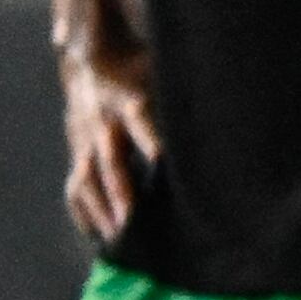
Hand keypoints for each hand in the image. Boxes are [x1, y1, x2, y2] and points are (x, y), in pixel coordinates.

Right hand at [59, 37, 161, 241]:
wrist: (88, 60)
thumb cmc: (137, 69)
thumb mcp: (159, 72)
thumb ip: (181, 96)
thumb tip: (226, 116)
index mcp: (131, 101)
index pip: (142, 123)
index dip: (152, 144)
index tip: (163, 168)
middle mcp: (105, 123)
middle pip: (110, 161)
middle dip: (120, 193)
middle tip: (129, 223)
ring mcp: (85, 140)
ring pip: (86, 179)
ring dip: (100, 210)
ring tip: (115, 239)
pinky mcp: (76, 152)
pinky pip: (74, 186)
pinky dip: (83, 212)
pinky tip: (96, 234)